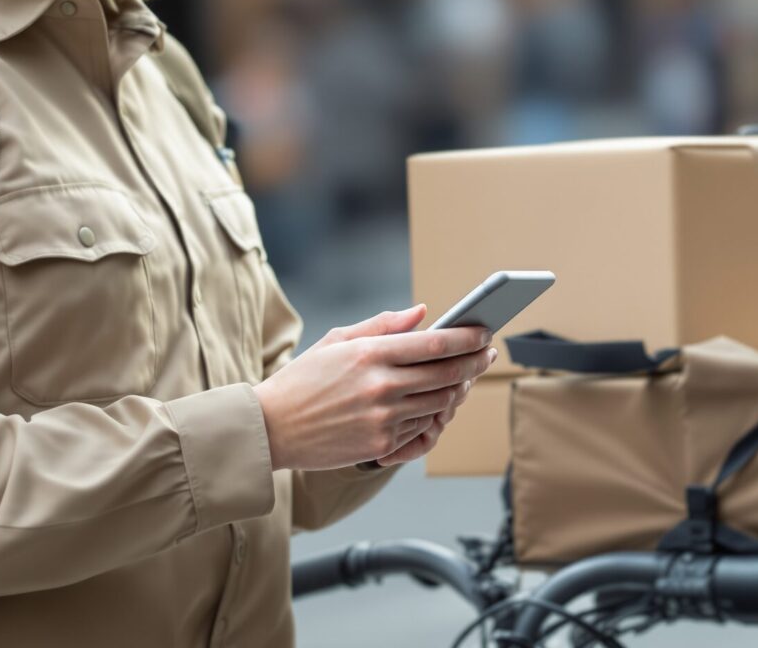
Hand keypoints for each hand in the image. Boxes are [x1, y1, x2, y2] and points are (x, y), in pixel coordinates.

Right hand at [254, 304, 494, 471]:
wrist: (271, 428)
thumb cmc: (302, 380)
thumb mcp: (336, 340)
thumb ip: (383, 325)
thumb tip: (423, 313)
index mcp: (370, 354)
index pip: (435, 344)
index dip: (466, 338)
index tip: (483, 332)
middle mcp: (381, 386)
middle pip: (447, 374)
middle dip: (474, 363)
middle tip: (486, 354)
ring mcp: (383, 419)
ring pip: (440, 403)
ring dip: (458, 390)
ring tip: (464, 378)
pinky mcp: (381, 445)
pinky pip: (421, 429)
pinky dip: (433, 415)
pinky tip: (436, 404)